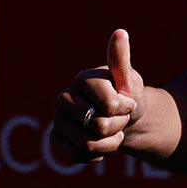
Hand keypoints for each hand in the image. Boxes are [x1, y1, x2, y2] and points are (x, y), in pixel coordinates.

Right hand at [51, 29, 145, 162]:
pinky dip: (94, 155)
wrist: (125, 119)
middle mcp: (65, 96)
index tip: (128, 103)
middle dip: (117, 126)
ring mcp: (58, 118)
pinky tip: (101, 147)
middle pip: (97, 124)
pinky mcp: (56, 138)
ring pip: (87, 143)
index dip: (124, 108)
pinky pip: (74, 154)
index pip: (108, 102)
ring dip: (110, 143)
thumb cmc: (128, 96)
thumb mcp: (130, 79)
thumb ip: (121, 60)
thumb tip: (120, 32)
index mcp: (83, 78)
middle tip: (120, 118)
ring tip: (113, 132)